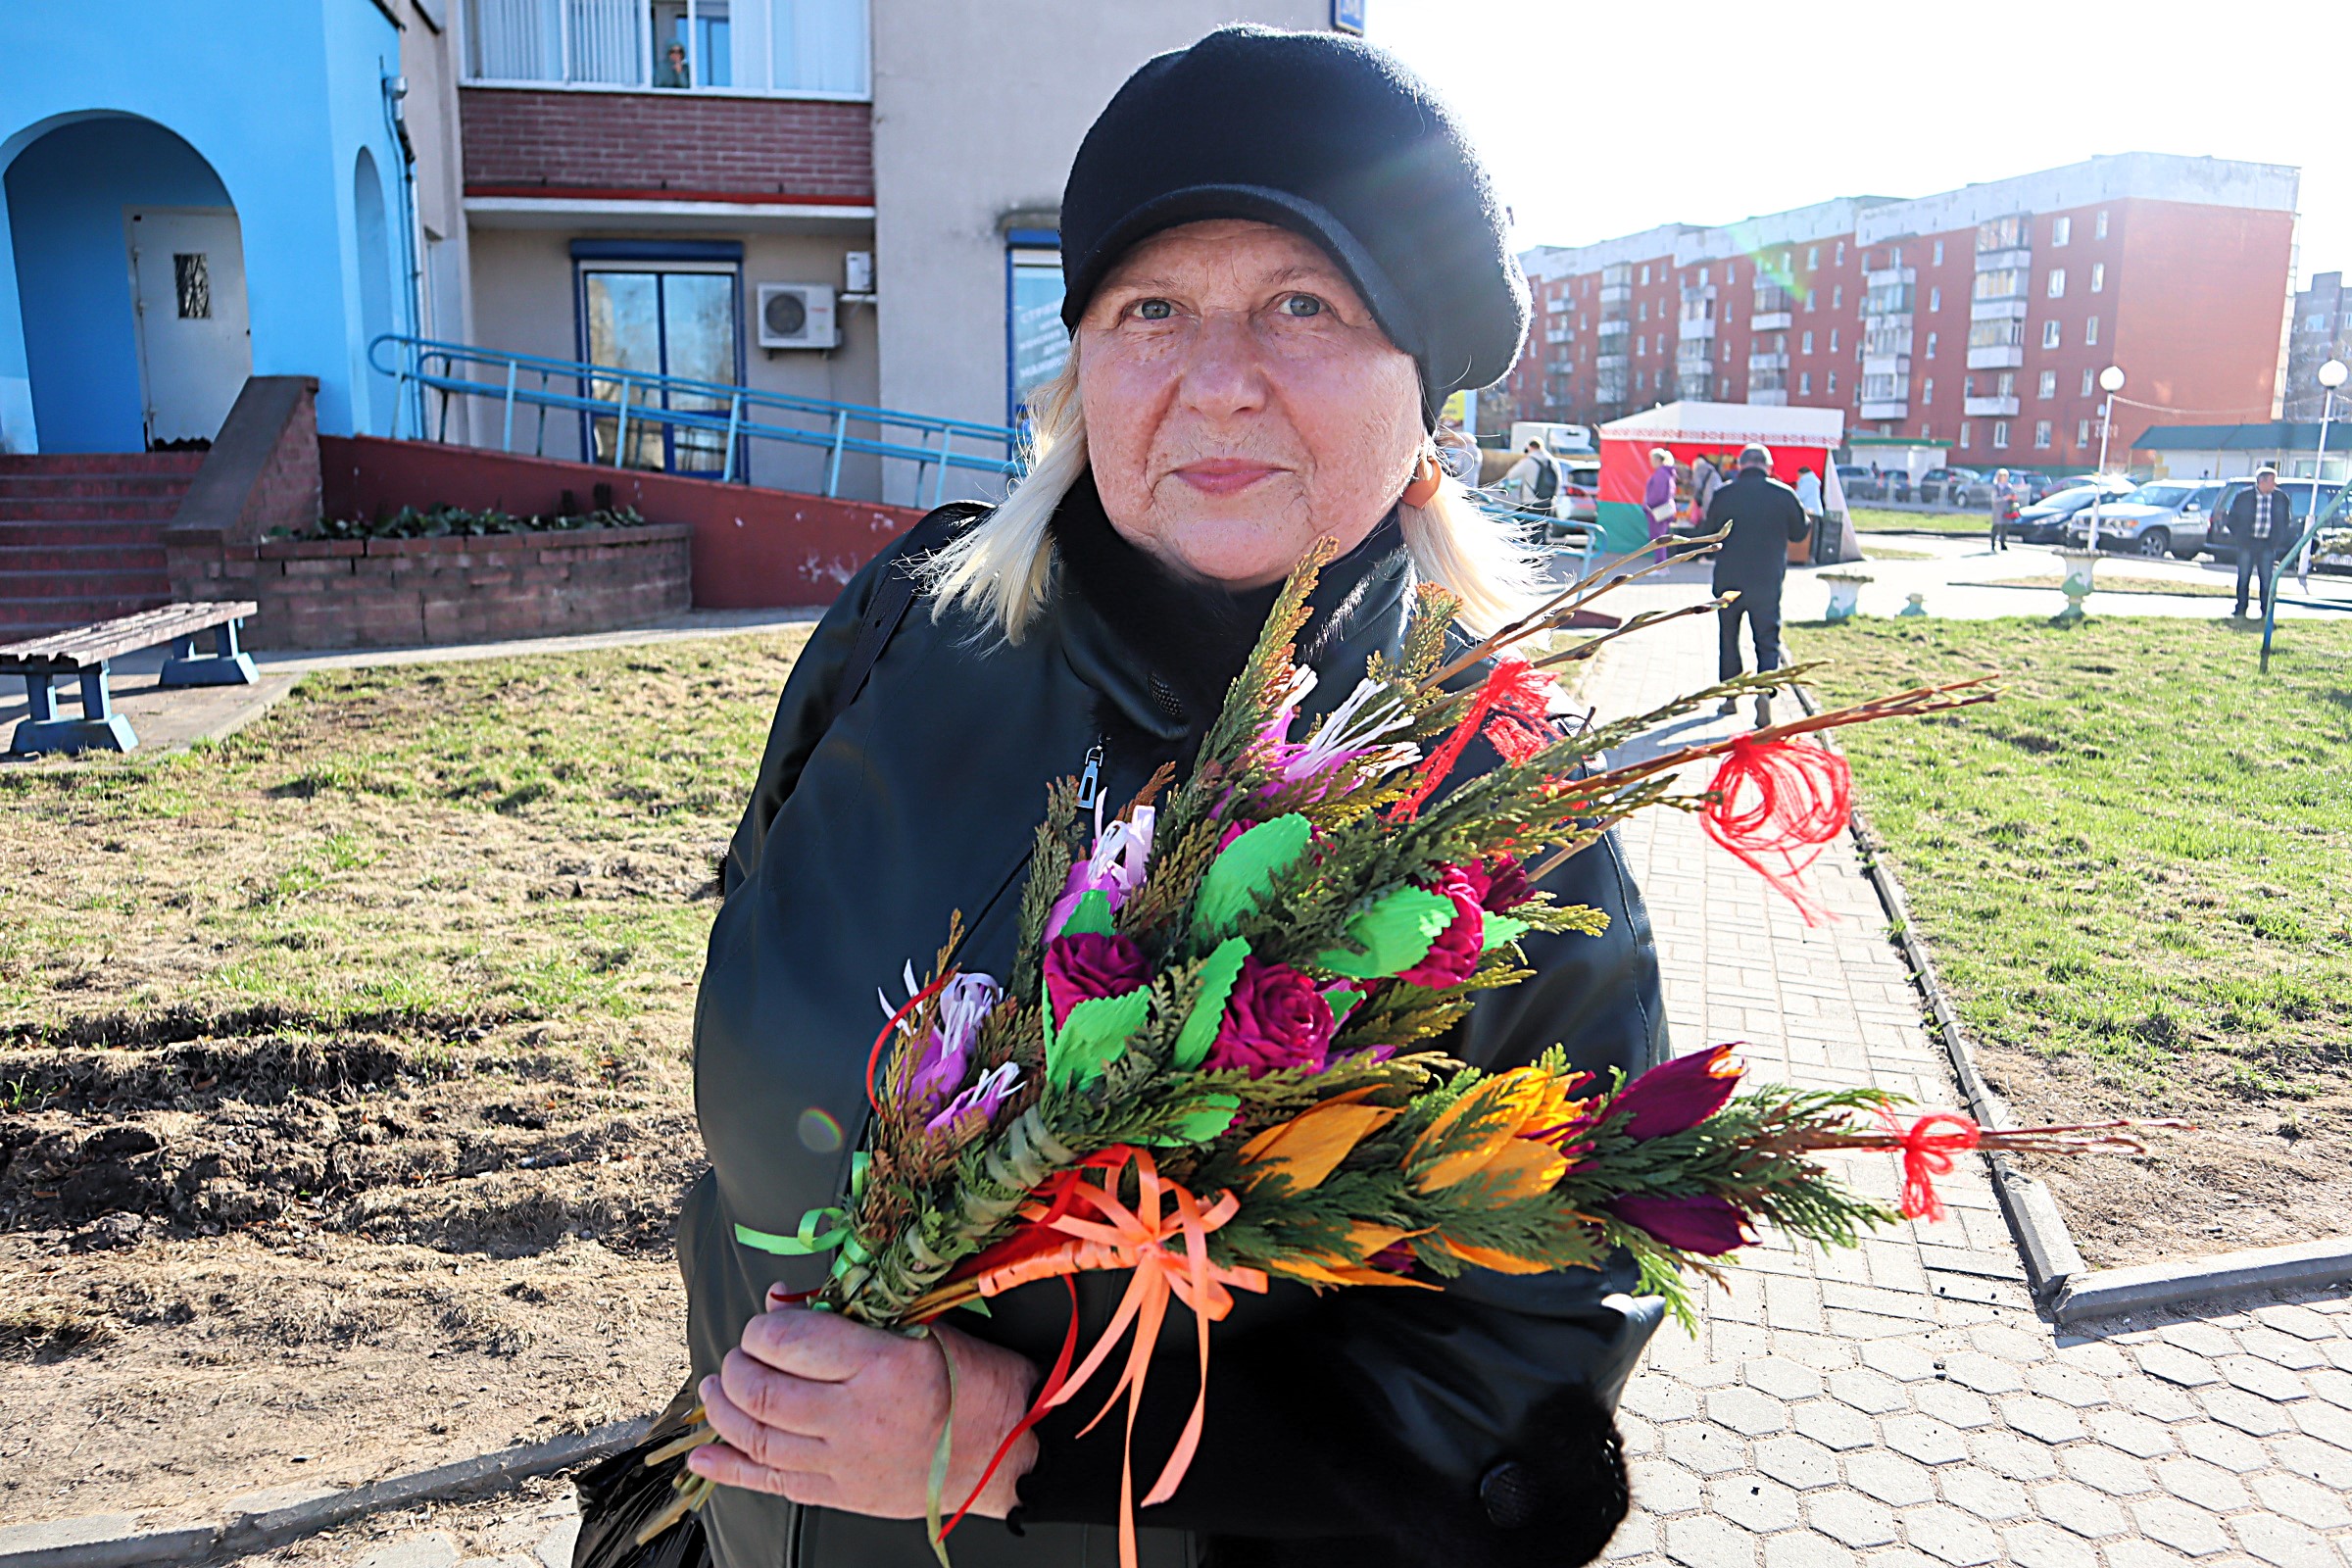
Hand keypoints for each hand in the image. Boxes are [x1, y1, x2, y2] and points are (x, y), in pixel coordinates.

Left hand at [689, 1284, 1040, 1519]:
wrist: (1009, 1450)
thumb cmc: (975, 1381)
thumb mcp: (924, 1325)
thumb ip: (852, 1313)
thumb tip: (784, 1302)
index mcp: (881, 1364)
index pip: (786, 1341)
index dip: (762, 1326)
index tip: (767, 1321)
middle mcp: (855, 1416)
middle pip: (759, 1390)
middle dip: (737, 1364)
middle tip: (741, 1353)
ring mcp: (843, 1462)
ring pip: (754, 1436)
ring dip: (722, 1408)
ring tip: (716, 1387)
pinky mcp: (841, 1494)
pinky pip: (769, 1482)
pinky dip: (729, 1469)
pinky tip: (702, 1457)